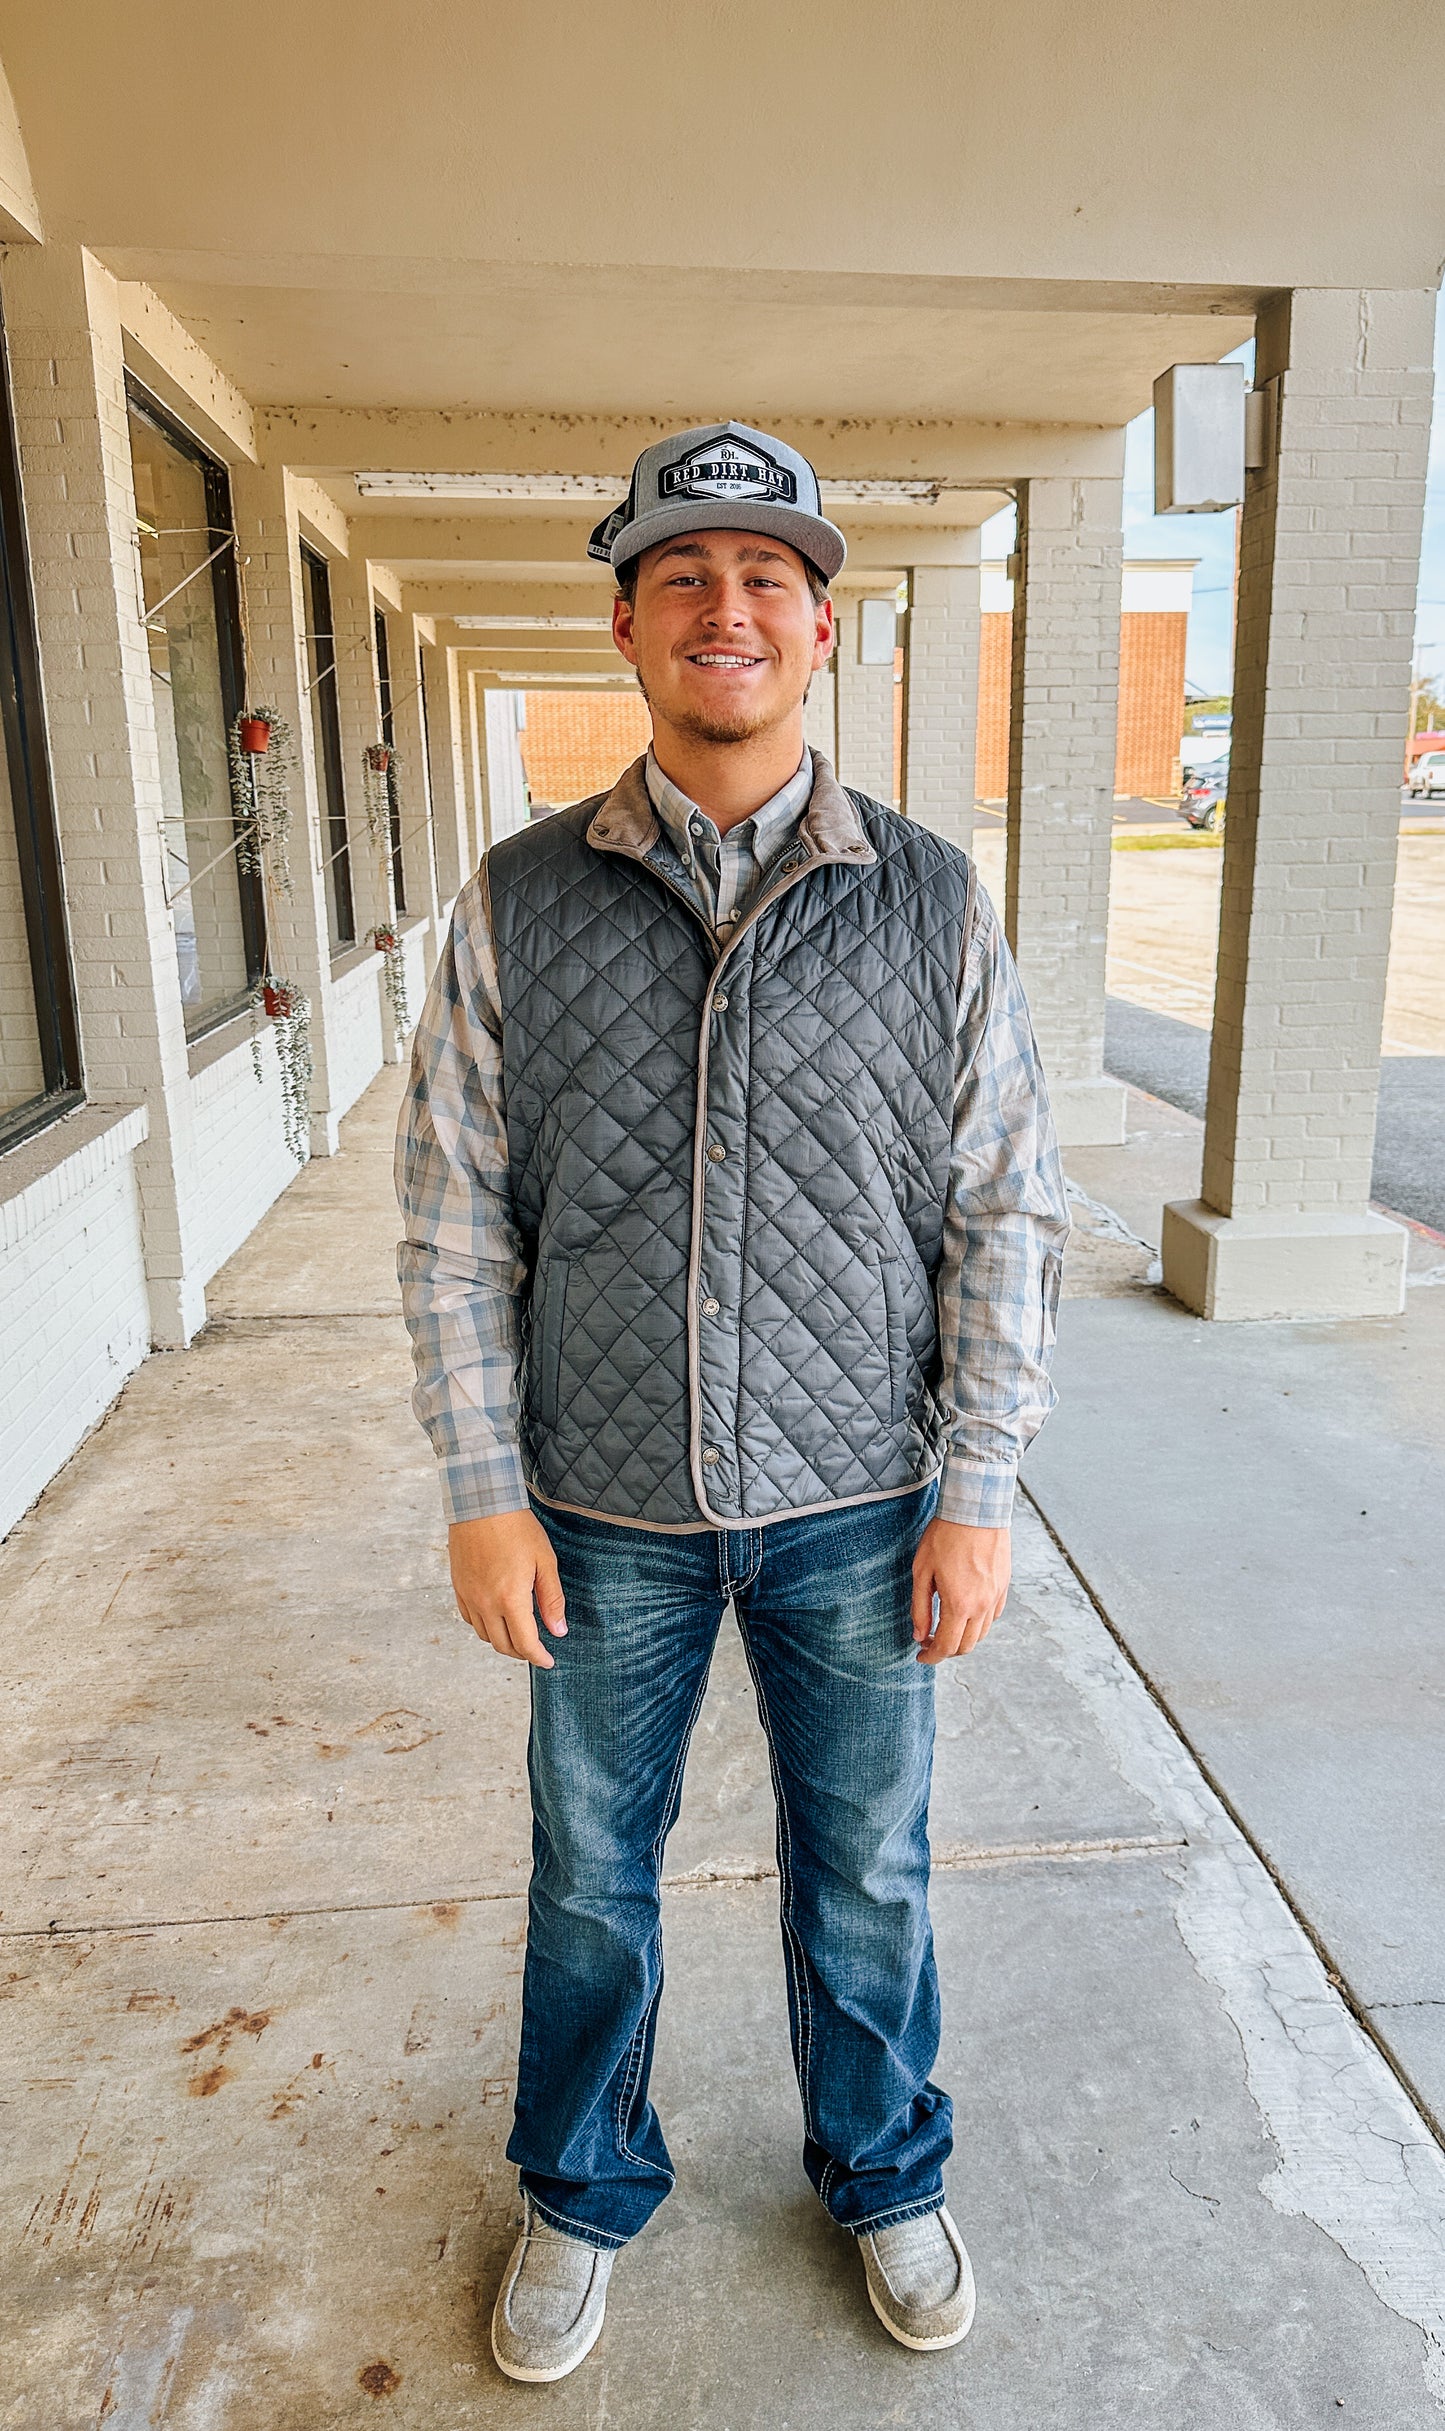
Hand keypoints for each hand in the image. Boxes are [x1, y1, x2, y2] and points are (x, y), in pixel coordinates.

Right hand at [448, 1511, 566, 1668]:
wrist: (481, 1503)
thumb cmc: (516, 1528)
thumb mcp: (544, 1561)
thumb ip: (552, 1599)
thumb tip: (558, 1630)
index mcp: (510, 1599)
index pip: (525, 1643)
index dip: (539, 1657)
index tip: (548, 1661)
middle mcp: (486, 1603)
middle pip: (503, 1645)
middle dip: (522, 1653)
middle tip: (536, 1649)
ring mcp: (469, 1597)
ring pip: (485, 1635)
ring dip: (503, 1640)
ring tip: (519, 1633)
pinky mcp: (458, 1588)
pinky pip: (470, 1619)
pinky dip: (485, 1626)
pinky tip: (497, 1616)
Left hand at [910, 1518, 1009, 1664]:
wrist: (976, 1510)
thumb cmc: (944, 1537)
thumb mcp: (922, 1571)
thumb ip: (920, 1607)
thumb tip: (919, 1635)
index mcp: (959, 1605)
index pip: (947, 1647)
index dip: (931, 1657)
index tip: (921, 1656)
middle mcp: (982, 1606)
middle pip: (966, 1646)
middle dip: (946, 1651)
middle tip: (929, 1641)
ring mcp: (996, 1596)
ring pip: (981, 1634)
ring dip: (963, 1638)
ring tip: (946, 1626)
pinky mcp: (1004, 1586)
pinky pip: (993, 1616)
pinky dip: (978, 1623)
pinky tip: (965, 1611)